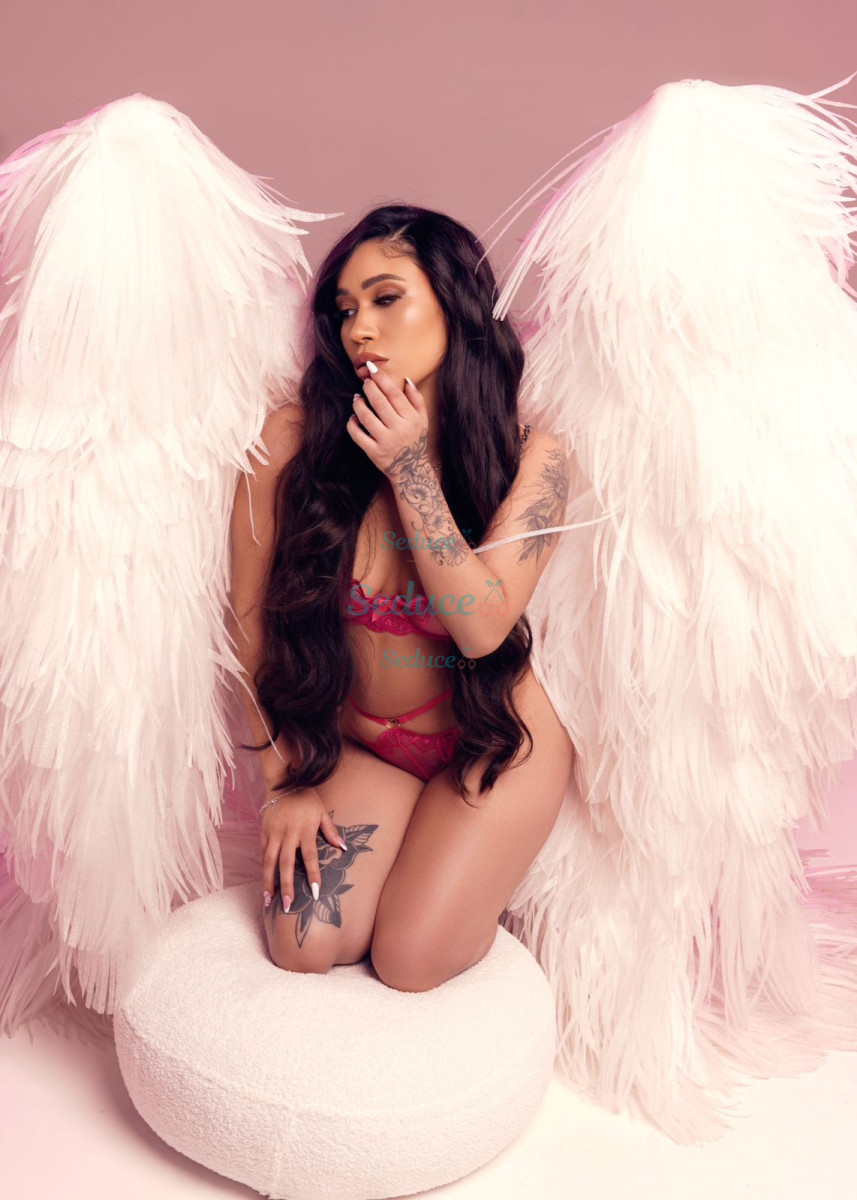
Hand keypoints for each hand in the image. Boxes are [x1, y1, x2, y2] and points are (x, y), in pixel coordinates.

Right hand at [260, 784, 344, 913]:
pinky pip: (263, 854)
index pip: (310, 857)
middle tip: (288, 906)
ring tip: (268, 901)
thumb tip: (343, 847)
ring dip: (269, 882)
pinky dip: (263, 869)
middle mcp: (288, 833)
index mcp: (305, 830)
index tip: (315, 892)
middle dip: (286, 886)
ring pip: (270, 862)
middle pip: (286, 864)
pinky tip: (264, 883)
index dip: (313, 875)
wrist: (283, 781)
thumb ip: (330, 830)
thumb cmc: (306, 797)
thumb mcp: (321, 811)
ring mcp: (273, 833)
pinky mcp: (263, 832)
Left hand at [346, 365, 429, 478]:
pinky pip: (357, 435)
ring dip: (358, 404)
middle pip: (379, 402)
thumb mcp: (422, 419)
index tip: (372, 368)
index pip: (394, 394)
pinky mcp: (374, 452)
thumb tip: (406, 379)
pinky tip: (353, 418)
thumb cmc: (415, 440)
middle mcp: (398, 429)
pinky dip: (352, 424)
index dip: (381, 379)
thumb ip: (416, 399)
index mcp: (411, 418)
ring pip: (366, 417)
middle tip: (364, 381)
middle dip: (369, 388)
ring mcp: (385, 441)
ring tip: (357, 398)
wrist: (411, 470)